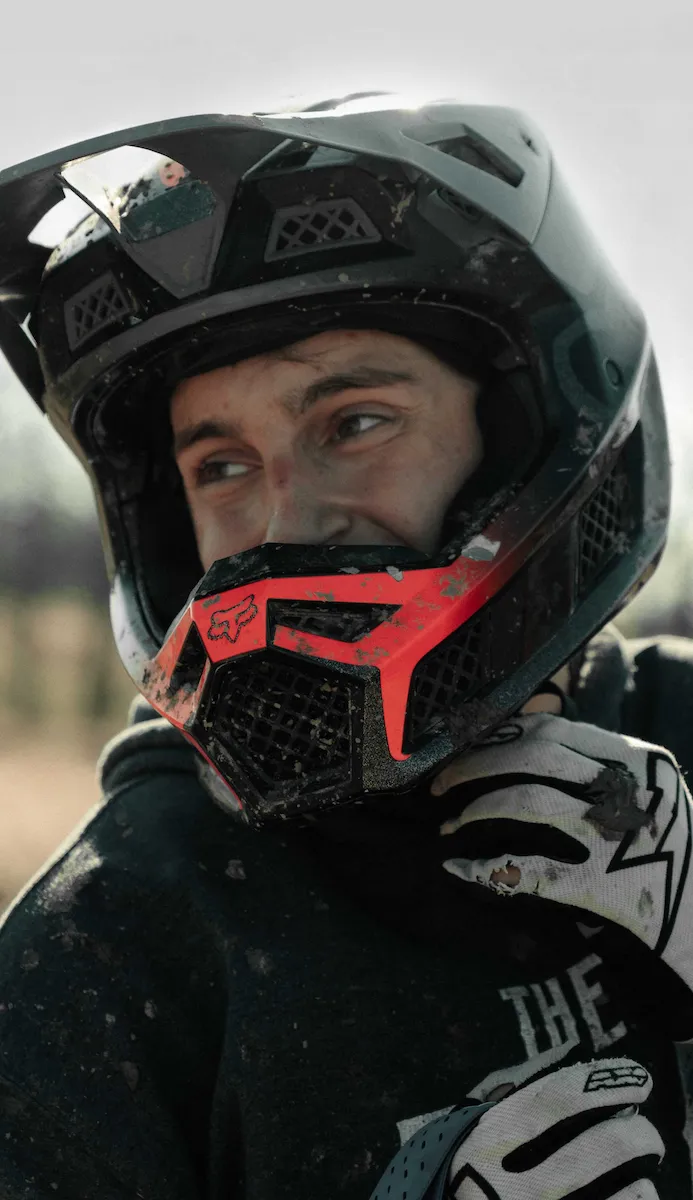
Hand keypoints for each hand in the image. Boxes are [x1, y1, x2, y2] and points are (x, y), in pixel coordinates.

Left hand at [432, 713, 692, 1036]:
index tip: (466, 752)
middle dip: (474, 766)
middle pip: (532, 756)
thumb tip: (523, 739)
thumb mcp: (650, 790)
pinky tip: (458, 867)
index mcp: (638, 758)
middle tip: (440, 785)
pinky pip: (531, 869)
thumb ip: (600, 764)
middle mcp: (629, 788)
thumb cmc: (669, 847)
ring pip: (527, 801)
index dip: (497, 738)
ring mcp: (618, 836)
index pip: (551, 730)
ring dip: (475, 810)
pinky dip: (486, 867)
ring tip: (449, 824)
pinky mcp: (606, 885)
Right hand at [448, 1057, 662, 1198]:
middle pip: (608, 1143)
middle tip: (644, 1135)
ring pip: (628, 1187)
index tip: (638, 1078)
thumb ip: (525, 1097)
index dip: (610, 1082)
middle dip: (640, 1133)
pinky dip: (637, 1197)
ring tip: (638, 1168)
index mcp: (501, 1135)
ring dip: (641, 1172)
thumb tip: (580, 1064)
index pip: (566, 1096)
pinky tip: (628, 1193)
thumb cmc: (477, 1168)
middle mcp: (523, 1176)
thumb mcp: (485, 1127)